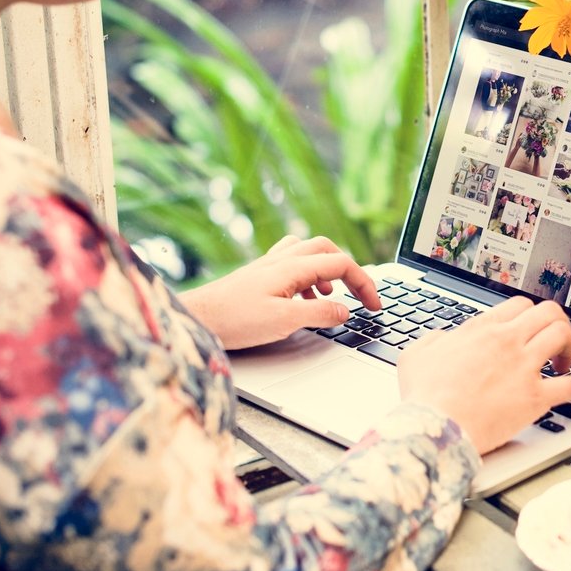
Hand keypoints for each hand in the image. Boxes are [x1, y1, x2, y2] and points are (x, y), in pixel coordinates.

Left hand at [178, 236, 380, 349]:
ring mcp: (268, 265)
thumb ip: (319, 314)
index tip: (374, 306)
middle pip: (327, 249)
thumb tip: (345, 310)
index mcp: (292, 267)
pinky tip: (302, 299)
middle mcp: (281, 259)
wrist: (196, 317)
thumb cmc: (233, 320)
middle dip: (349, 270)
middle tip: (358, 294)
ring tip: (331, 298)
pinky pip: (291, 264)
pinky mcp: (258, 275)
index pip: (341, 264)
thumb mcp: (284, 321)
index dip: (364, 283)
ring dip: (327, 271)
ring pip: (308, 253)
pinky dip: (307, 277)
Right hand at [397, 297, 570, 453]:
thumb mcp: (416, 355)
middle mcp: (507, 342)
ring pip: (562, 336)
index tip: (529, 329)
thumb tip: (443, 339)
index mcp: (482, 330)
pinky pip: (570, 385)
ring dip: (570, 346)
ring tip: (565, 363)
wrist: (436, 427)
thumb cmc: (424, 396)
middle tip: (554, 341)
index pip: (519, 305)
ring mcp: (524, 367)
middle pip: (548, 313)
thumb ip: (434, 340)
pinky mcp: (535, 397)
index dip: (529, 316)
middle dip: (556, 323)